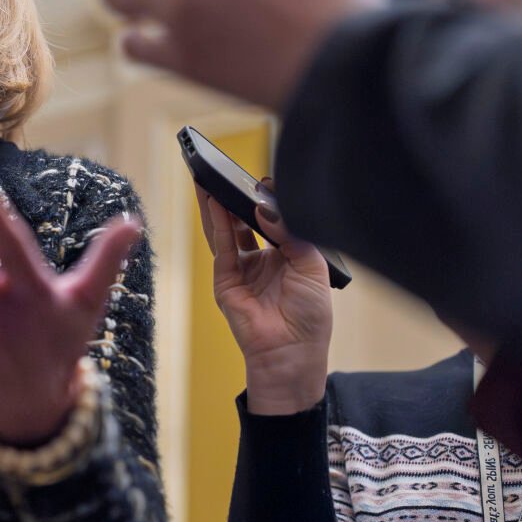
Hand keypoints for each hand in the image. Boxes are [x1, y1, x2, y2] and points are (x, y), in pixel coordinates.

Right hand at [194, 183, 330, 413]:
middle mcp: (262, 260)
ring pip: (226, 229)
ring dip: (217, 203)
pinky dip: (217, 222)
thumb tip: (265, 208)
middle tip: (227, 169)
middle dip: (235, 196)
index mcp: (287, 256)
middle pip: (244, 220)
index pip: (273, 220)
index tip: (265, 180)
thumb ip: (291, 234)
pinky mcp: (226, 280)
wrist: (293, 353)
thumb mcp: (311, 266)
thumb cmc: (310, 317)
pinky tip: (215, 201)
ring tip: (209, 177)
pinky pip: (221, 246)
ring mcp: (242, 270)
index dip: (268, 201)